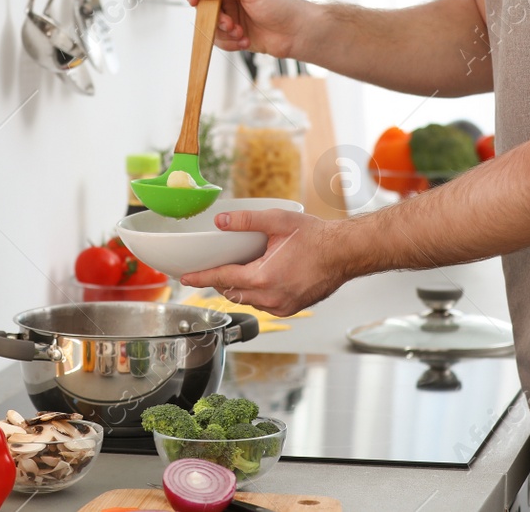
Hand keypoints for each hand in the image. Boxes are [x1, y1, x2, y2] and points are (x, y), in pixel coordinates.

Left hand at [178, 208, 348, 315]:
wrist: (344, 253)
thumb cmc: (316, 238)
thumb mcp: (278, 221)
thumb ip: (246, 221)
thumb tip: (221, 222)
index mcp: (263, 278)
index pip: (222, 278)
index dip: (200, 278)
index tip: (185, 278)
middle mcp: (270, 298)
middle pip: (232, 292)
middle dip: (217, 282)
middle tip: (206, 270)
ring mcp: (282, 307)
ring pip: (248, 300)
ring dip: (237, 288)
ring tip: (232, 271)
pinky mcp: (291, 308)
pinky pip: (263, 304)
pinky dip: (255, 294)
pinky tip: (257, 279)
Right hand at [182, 0, 312, 57]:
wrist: (297, 32)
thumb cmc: (282, 5)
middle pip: (202, 2)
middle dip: (212, 16)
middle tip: (227, 22)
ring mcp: (230, 13)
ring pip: (208, 23)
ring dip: (223, 31)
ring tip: (240, 32)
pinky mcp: (233, 31)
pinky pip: (218, 38)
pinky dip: (229, 42)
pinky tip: (245, 40)